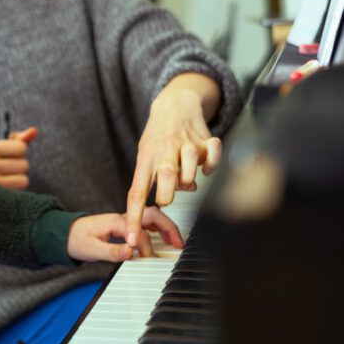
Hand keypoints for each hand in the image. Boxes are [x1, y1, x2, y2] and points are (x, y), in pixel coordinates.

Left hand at [67, 206, 182, 261]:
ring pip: (152, 218)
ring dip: (166, 227)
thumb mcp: (91, 249)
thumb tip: (130, 252)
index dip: (145, 246)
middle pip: (152, 215)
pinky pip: (146, 223)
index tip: (147, 258)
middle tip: (178, 243)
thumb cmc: (76, 240)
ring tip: (177, 242)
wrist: (65, 234)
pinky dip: (159, 230)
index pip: (139, 231)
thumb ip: (111, 251)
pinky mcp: (125, 225)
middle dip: (167, 228)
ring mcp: (125, 220)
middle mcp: (123, 218)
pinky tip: (164, 239)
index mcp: (115, 221)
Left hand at [125, 74, 221, 249]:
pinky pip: (212, 157)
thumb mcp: (146, 156)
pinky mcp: (205, 139)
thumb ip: (153, 180)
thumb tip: (168, 202)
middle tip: (169, 195)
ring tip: (188, 173)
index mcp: (145, 159)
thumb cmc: (158, 136)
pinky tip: (206, 163)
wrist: (175, 103)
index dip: (134, 219)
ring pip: (191, 169)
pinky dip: (212, 165)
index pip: (136, 193)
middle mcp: (164, 151)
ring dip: (191, 179)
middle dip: (169, 195)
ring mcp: (185, 144)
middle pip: (166, 178)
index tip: (131, 240)